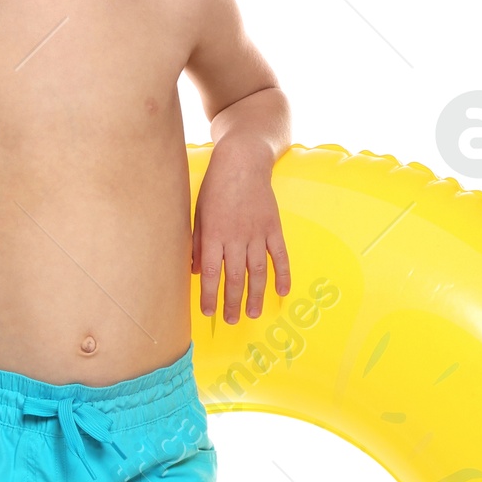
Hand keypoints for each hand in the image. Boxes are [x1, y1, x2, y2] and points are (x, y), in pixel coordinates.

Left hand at [192, 144, 290, 322]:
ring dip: (256, 295)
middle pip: (235, 278)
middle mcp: (236, 237)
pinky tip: (282, 291)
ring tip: (254, 313)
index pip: (211, 273)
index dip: (210, 295)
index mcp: (214, 235)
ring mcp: (257, 233)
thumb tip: (197, 271)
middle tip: (231, 320)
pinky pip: (280, 255)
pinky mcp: (273, 227)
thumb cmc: (215, 187)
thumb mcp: (198, 214)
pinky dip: (283, 274)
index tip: (208, 312)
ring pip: (258, 271)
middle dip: (232, 302)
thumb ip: (198, 243)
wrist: (242, 161)